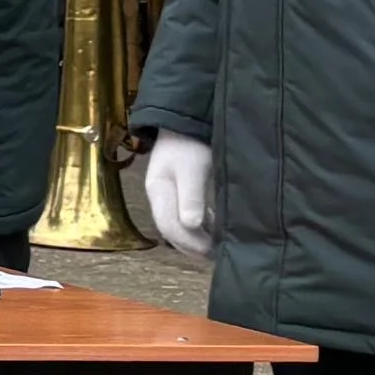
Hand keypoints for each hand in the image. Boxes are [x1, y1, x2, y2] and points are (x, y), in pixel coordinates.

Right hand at [142, 132, 215, 256]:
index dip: (189, 242)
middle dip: (192, 245)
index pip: (169, 226)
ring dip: (195, 238)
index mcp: (158, 191)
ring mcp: (167, 194)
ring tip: (216, 247)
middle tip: (216, 255)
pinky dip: (198, 227)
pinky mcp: (178, 191)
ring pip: (177, 225)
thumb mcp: (192, 167)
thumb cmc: (190, 143)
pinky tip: (213, 229)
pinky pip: (184, 216)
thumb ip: (191, 196)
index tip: (212, 251)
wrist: (186, 119)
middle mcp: (159, 196)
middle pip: (170, 230)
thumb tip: (192, 225)